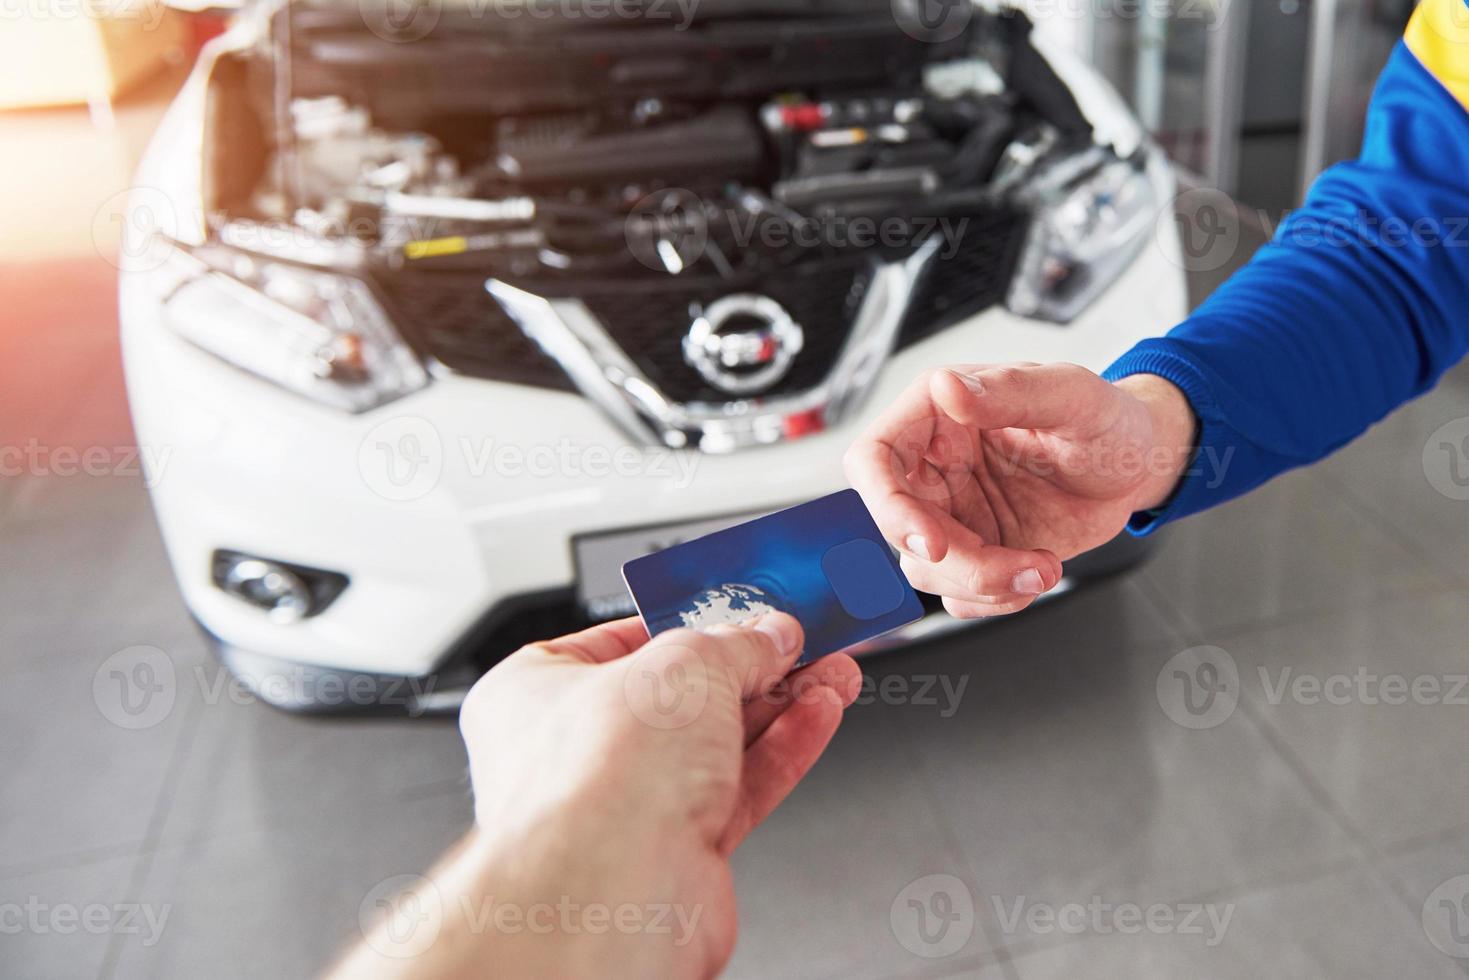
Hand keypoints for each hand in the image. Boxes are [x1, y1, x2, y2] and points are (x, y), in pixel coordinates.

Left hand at [335, 614, 859, 979]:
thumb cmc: (597, 779)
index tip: (741, 604)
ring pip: (717, 740)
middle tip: (803, 637)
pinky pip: (738, 786)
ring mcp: (626, 803)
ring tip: (832, 670)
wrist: (613, 893)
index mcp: (534, 690)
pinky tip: (819, 714)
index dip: (689, 618)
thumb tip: (769, 634)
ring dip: (782, 703)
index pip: (621, 635)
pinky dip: (783, 749)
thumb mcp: (684, 664)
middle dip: (753, 664)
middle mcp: (573, 749)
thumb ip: (737, 643)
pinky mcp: (675, 848)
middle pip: (681, 691)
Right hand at [845, 364, 1195, 617]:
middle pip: (898, 527)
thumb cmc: (1106, 418)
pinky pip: (957, 593)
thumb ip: (1008, 391)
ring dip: (984, 583)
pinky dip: (995, 598)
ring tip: (1044, 566)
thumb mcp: (1071, 396)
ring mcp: (952, 513)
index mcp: (938, 414)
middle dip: (954, 561)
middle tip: (1011, 566)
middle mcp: (934, 465)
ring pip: (926, 570)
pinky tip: (1035, 573)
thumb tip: (946, 386)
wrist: (1137, 467)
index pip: (873, 458)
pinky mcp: (974, 550)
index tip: (931, 542)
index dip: (885, 506)